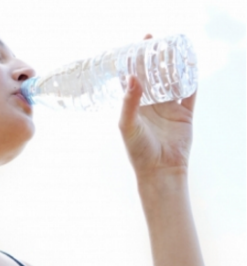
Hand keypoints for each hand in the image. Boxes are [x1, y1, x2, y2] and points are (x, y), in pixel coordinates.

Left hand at [117, 34, 196, 180]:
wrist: (160, 170)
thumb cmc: (138, 151)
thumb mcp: (127, 125)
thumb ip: (129, 102)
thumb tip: (131, 77)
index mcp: (135, 106)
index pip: (134, 78)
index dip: (135, 62)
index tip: (137, 45)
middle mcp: (151, 105)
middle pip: (153, 76)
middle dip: (154, 59)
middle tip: (157, 41)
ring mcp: (168, 109)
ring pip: (172, 81)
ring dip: (173, 66)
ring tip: (175, 48)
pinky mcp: (184, 114)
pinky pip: (189, 93)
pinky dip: (191, 80)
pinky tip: (192, 66)